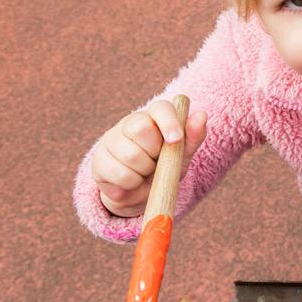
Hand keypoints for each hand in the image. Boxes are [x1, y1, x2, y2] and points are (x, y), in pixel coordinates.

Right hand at [91, 100, 207, 216]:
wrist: (141, 194)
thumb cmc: (165, 167)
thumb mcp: (183, 154)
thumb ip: (193, 137)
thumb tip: (202, 115)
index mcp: (154, 117)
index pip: (160, 108)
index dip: (169, 122)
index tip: (176, 140)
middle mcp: (129, 123)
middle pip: (140, 128)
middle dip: (154, 152)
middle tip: (156, 161)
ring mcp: (111, 140)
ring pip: (130, 155)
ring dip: (144, 172)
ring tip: (145, 173)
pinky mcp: (99, 161)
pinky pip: (119, 174)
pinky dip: (131, 185)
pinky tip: (131, 182)